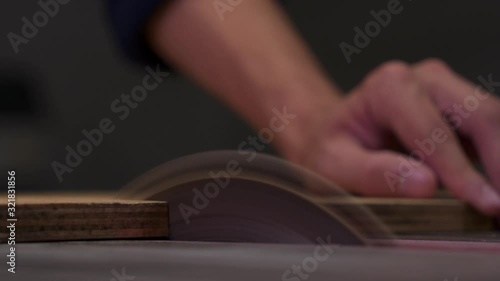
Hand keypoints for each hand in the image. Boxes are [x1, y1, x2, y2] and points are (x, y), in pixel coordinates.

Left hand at [294, 59, 499, 215]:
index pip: (434, 130)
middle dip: (499, 164)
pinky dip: (497, 160)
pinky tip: (493, 188)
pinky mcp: (460, 108)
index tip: (486, 204)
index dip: (461, 171)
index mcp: (389, 86)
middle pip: (480, 116)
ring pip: (492, 120)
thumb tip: (425, 184)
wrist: (332, 132)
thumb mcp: (334, 165)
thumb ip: (373, 173)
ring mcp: (446, 90)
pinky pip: (491, 131)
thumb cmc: (330, 146)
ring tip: (499, 203)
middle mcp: (424, 79)